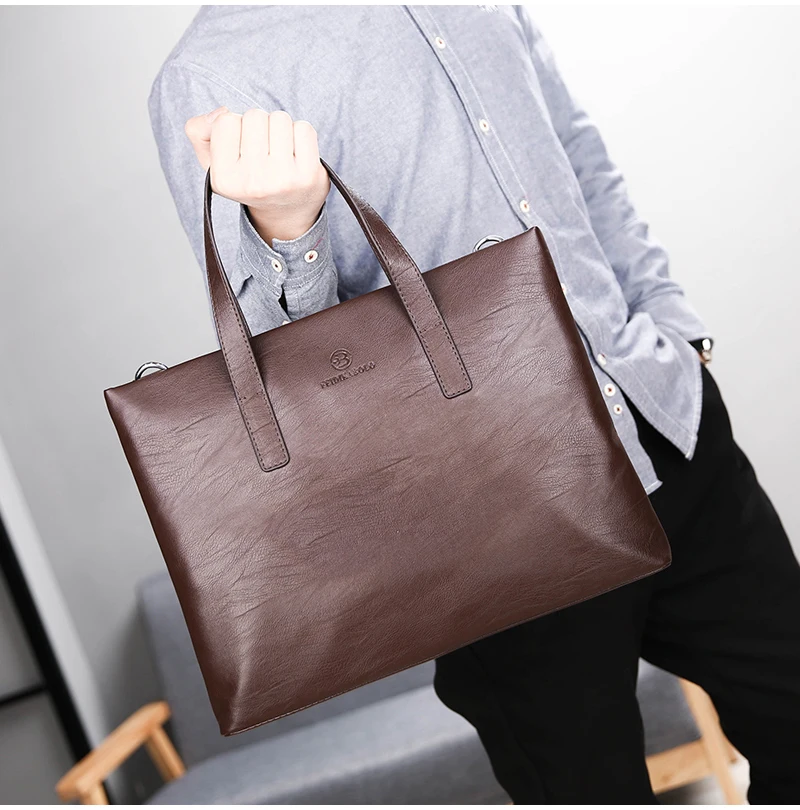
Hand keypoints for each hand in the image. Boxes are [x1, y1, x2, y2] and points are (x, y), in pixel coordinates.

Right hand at [185, 107, 329, 244]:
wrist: (286, 213)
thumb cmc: (249, 179)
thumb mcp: (214, 162)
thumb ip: (198, 132)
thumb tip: (221, 112)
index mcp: (224, 180)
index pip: (225, 120)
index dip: (235, 127)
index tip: (241, 147)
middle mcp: (253, 183)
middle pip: (254, 116)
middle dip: (260, 126)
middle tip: (264, 150)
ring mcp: (283, 180)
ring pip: (280, 118)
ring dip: (281, 129)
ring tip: (280, 152)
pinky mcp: (309, 176)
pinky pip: (304, 128)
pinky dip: (301, 135)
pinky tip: (297, 155)